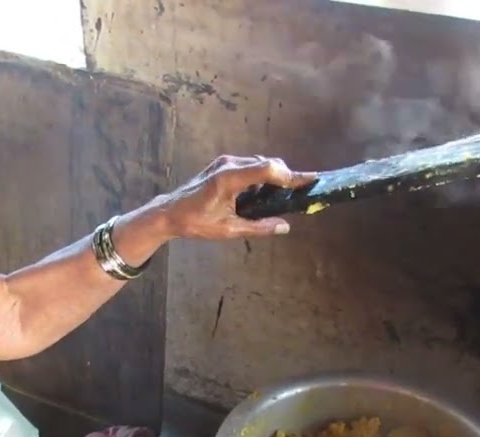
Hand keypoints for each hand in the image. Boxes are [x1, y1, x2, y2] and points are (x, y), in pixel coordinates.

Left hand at [150, 155, 316, 239]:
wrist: (169, 212)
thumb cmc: (196, 222)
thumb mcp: (229, 230)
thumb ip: (259, 227)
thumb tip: (285, 226)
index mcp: (229, 178)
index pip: (268, 170)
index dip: (291, 175)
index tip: (310, 180)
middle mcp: (229, 164)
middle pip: (267, 164)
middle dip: (286, 176)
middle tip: (300, 193)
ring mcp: (225, 162)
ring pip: (260, 163)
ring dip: (274, 176)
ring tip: (285, 195)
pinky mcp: (223, 165)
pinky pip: (250, 166)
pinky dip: (262, 176)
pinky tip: (265, 192)